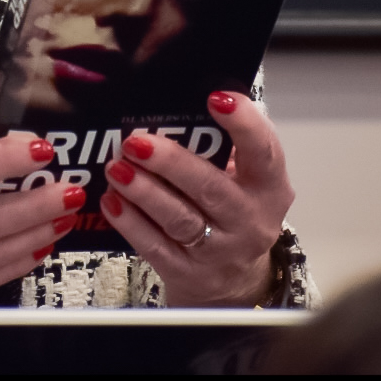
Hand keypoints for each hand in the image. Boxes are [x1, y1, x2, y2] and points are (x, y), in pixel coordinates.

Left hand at [100, 92, 293, 306]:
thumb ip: (221, 147)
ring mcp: (220, 252)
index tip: (215, 98)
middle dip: (171, 162)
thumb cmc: (232, 211)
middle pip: (211, 188)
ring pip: (179, 219)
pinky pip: (155, 246)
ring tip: (116, 168)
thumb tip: (176, 104)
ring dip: (144, 191)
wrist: (234, 282)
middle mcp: (250, 220)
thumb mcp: (243, 180)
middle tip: (135, 141)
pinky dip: (131, 223)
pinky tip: (111, 201)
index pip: (265, 152)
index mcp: (269, 187)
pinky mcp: (188, 273)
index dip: (244, 125)